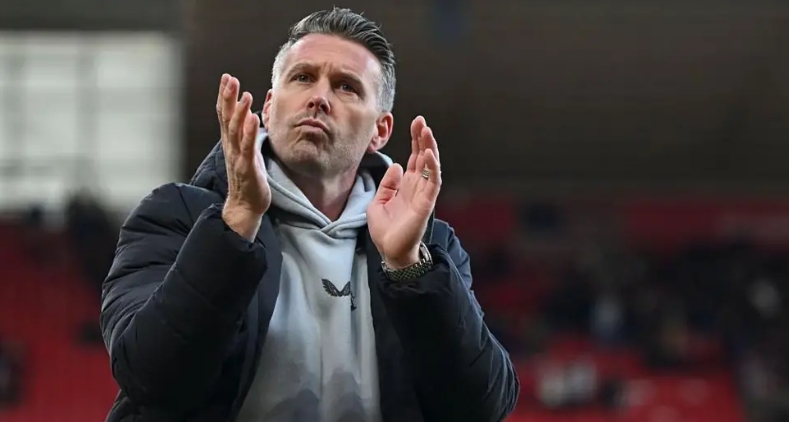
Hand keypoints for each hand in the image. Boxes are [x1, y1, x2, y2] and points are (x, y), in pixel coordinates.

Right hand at [216, 74, 269, 239]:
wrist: (246, 206)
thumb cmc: (249, 178)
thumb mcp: (246, 152)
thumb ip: (246, 135)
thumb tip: (249, 116)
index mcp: (231, 143)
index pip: (225, 115)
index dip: (225, 96)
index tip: (227, 78)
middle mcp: (231, 147)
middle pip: (227, 118)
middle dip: (228, 98)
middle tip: (230, 79)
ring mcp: (238, 157)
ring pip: (236, 131)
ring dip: (240, 112)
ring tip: (245, 95)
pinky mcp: (247, 168)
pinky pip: (247, 148)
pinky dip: (248, 133)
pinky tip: (253, 119)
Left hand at [367, 116, 441, 268]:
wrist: (389, 252)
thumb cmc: (385, 230)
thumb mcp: (378, 202)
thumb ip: (387, 184)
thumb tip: (397, 165)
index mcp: (407, 185)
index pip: (414, 158)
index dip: (415, 140)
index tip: (415, 122)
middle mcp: (417, 187)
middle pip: (423, 158)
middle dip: (423, 139)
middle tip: (421, 121)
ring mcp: (423, 195)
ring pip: (431, 167)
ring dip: (430, 148)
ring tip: (427, 131)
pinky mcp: (425, 204)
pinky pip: (432, 183)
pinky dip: (432, 168)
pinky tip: (428, 154)